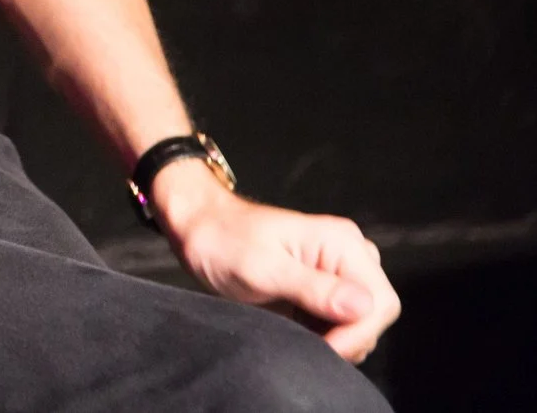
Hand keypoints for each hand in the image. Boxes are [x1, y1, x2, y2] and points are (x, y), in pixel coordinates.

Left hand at [156, 169, 400, 362]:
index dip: (358, 333)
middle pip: (374, 315)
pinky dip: (323, 334)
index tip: (324, 349)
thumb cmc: (223, 241)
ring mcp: (336, 271)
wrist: (197, 229)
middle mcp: (349, 255)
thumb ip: (313, 289)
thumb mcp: (263, 268)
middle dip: (347, 338)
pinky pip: (340, 321)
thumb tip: (364, 307)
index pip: (381, 303)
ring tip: (293, 332)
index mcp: (342, 243)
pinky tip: (294, 329)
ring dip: (334, 338)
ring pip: (359, 322)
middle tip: (305, 345)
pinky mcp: (322, 287)